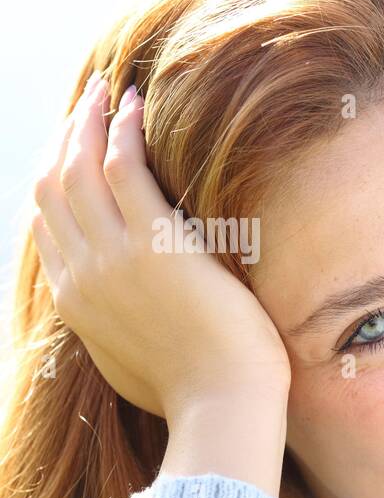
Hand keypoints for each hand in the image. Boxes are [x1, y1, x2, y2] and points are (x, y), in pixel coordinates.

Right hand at [30, 70, 290, 421]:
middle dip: (65, 138)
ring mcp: (112, 259)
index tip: (73, 151)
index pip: (45, 225)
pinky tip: (136, 107)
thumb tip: (124, 318)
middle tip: (85, 105)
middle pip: (51, 187)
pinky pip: (124, 169)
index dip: (54, 179)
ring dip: (89, 121)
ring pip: (78, 169)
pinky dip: (124, 131)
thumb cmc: (198, 393)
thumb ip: (119, 330)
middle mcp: (81, 275)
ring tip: (108, 89)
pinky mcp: (154, 246)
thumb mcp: (135, 364)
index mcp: (75, 304)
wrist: (223, 407)